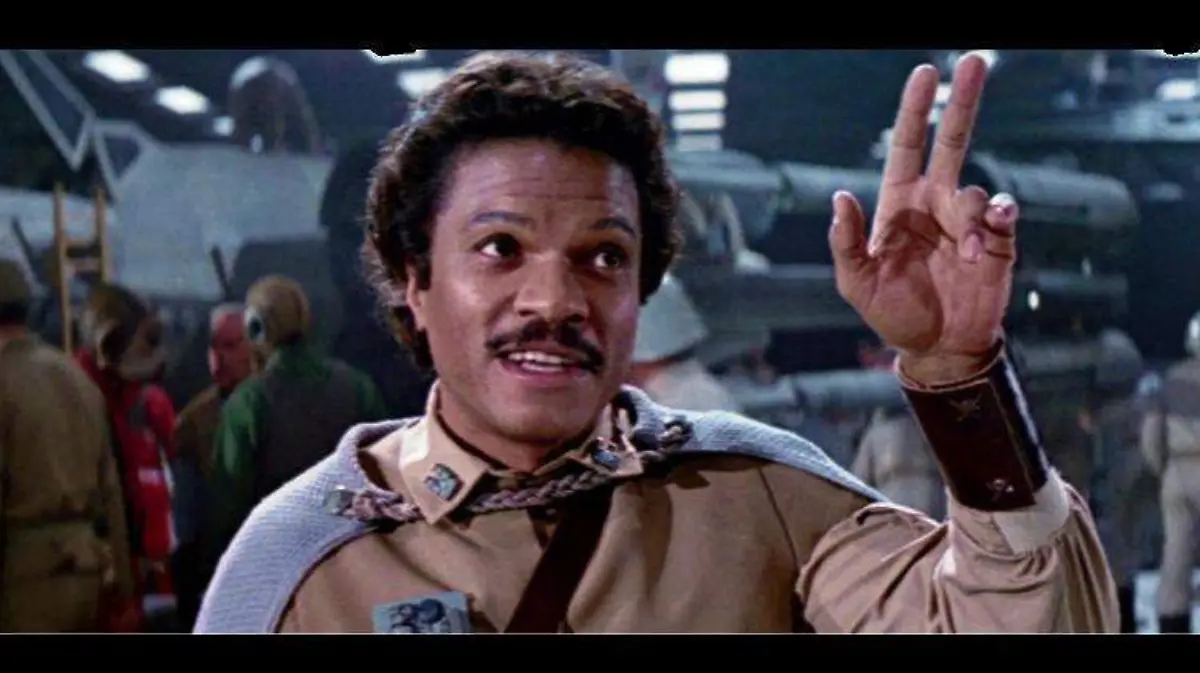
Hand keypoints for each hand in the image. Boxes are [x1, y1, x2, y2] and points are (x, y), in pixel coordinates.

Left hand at [828, 53, 1019, 383]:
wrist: (937, 349)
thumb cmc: (892, 314)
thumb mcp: (857, 282)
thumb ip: (847, 242)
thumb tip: (840, 197)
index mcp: (900, 205)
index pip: (908, 146)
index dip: (916, 110)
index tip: (925, 74)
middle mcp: (936, 204)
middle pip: (953, 141)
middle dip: (963, 102)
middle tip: (974, 62)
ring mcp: (969, 221)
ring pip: (976, 190)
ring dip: (971, 218)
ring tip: (965, 255)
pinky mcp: (998, 242)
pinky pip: (1004, 213)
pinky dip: (999, 217)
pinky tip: (991, 232)